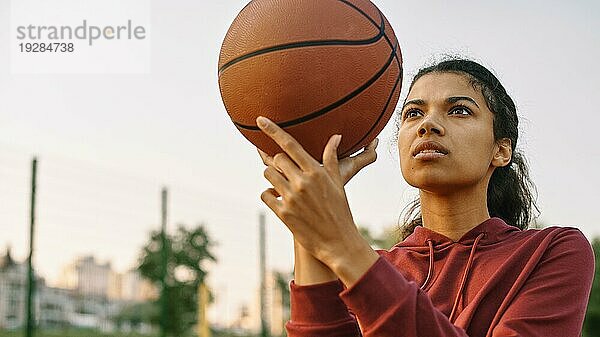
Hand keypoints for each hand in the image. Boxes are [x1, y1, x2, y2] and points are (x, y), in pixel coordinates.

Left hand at [255, 116, 378, 286]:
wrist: (337, 242)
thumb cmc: (340, 210)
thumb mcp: (337, 183)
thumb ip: (331, 158)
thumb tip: (336, 136)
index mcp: (316, 171)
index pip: (290, 144)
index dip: (273, 130)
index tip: (260, 119)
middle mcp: (302, 182)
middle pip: (277, 159)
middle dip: (279, 163)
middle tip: (288, 172)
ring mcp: (291, 198)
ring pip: (268, 175)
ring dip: (273, 177)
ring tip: (284, 185)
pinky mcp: (283, 213)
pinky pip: (265, 194)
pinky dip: (269, 195)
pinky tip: (279, 199)